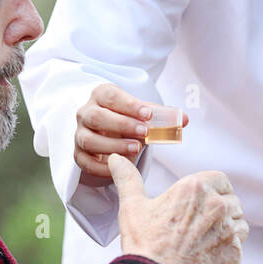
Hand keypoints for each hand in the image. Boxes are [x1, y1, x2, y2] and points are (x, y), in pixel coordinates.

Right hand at [74, 83, 188, 182]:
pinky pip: (85, 162)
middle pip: (96, 117)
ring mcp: (80, 134)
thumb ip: (163, 115)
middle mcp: (86, 113)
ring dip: (113, 146)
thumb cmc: (130, 118)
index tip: (148, 114)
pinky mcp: (78, 155)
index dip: (129, 104)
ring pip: (89, 140)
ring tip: (136, 148)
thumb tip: (184, 119)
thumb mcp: (144, 113)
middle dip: (122, 125)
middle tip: (144, 132)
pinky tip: (121, 167)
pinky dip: (102, 167)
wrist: (111, 132)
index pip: (110, 95)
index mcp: (101, 95)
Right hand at [108, 153, 246, 263]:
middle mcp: (216, 204)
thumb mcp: (132, 207)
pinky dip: (228, 249)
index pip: (220, 180)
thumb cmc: (144, 245)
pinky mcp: (235, 251)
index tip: (202, 203)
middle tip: (199, 227)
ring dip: (227, 229)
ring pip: (238, 222)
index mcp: (195, 187)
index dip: (213, 191)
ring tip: (203, 242)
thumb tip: (116, 159)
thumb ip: (128, 179)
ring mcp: (228, 228)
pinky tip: (208, 256)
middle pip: (231, 201)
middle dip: (220, 212)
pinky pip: (240, 245)